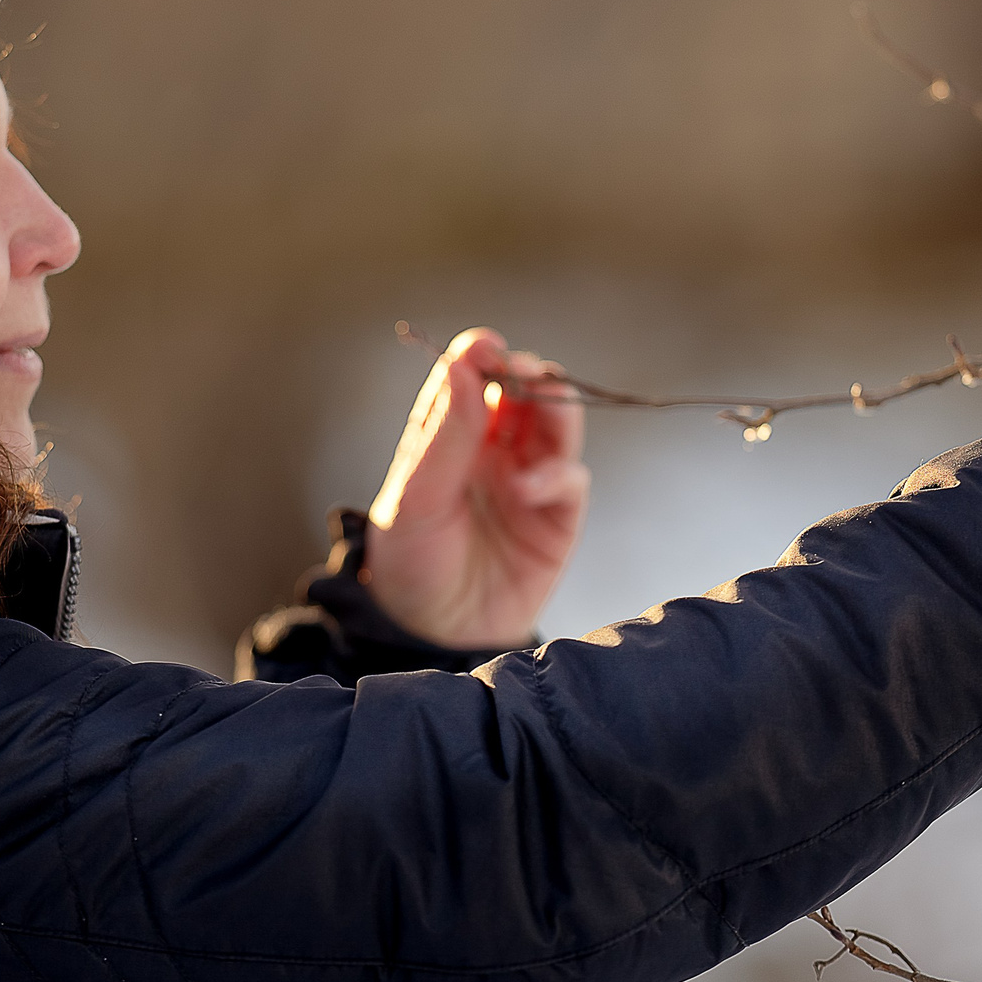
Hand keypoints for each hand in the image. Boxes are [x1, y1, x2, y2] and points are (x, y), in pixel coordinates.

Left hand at [362, 328, 590, 647]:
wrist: (432, 636)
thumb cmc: (411, 563)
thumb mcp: (414, 499)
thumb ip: (442, 436)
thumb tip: (463, 367)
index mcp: (450, 436)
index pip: (470, 379)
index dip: (480, 355)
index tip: (485, 346)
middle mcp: (493, 450)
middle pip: (524, 392)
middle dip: (528, 374)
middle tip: (523, 370)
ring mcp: (529, 479)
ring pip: (557, 424)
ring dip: (555, 407)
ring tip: (544, 403)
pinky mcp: (557, 517)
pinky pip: (570, 479)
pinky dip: (555, 474)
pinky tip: (527, 488)